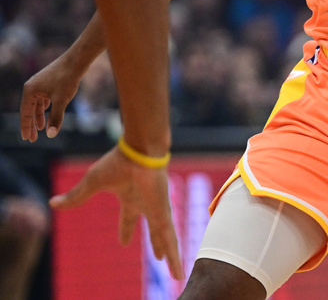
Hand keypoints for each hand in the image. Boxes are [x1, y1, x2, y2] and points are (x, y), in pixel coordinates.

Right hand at [20, 52, 84, 140]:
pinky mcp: (48, 81)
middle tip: (33, 138)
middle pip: (29, 109)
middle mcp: (31, 87)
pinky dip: (45, 107)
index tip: (27, 139)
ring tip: (41, 128)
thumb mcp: (61, 101)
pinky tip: (48, 111)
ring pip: (37, 104)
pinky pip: (43, 97)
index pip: (25, 114)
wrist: (76, 61)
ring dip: (39, 116)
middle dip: (32, 124)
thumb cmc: (67, 79)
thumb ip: (55, 118)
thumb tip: (51, 135)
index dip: (26, 127)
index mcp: (29, 91)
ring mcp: (39, 83)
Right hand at [50, 147, 182, 279]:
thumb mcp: (92, 183)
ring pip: (165, 238)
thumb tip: (53, 203)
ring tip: (177, 273)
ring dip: (171, 255)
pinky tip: (178, 269)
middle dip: (156, 244)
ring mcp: (157, 210)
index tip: (124, 242)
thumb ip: (76, 197)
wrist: (140, 151)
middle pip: (153, 231)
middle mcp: (147, 205)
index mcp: (131, 197)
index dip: (126, 230)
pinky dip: (175, 254)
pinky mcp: (164, 213)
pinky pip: (170, 238)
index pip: (129, 218)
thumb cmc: (118, 162)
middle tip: (159, 256)